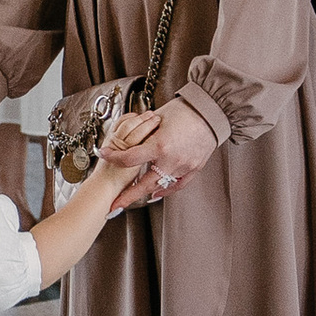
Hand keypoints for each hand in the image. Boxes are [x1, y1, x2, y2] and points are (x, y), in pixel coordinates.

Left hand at [101, 95, 215, 209]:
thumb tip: (129, 138)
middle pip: (144, 184)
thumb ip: (144, 132)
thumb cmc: (184, 110)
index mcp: (160, 145)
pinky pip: (178, 184)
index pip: (130, 158)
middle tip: (114, 205)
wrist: (210, 111)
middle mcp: (171, 159)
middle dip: (127, 196)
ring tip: (131, 197)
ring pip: (160, 186)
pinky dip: (166, 190)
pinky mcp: (194, 168)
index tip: (104, 155)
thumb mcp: (157, 118)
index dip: (114, 158)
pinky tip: (156, 193)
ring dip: (145, 192)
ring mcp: (184, 166)